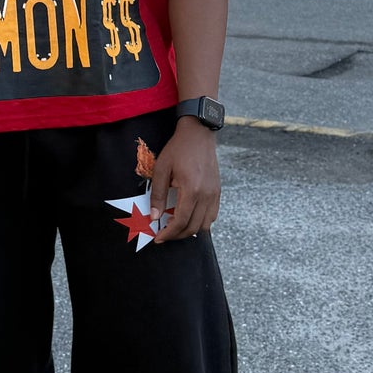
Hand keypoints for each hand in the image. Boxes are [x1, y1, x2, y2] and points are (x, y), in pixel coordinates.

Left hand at [150, 119, 220, 241]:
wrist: (199, 134)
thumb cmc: (178, 149)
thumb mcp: (162, 169)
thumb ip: (158, 195)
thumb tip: (154, 217)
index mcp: (192, 190)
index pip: (180, 221)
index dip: (168, 233)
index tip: (158, 238)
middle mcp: (206, 195)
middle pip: (193, 227)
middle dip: (177, 235)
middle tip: (164, 235)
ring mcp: (214, 194)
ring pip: (205, 225)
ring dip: (189, 231)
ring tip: (175, 227)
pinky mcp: (217, 192)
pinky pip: (212, 216)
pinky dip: (201, 222)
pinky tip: (189, 218)